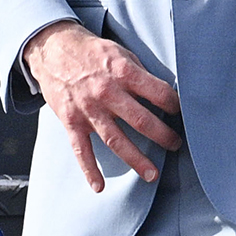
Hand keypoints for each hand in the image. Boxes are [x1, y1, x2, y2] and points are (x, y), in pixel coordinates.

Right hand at [22, 20, 180, 192]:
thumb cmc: (90, 51)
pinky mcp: (72, 121)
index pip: (157, 93)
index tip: (182, 113)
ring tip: (152, 175)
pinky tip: (99, 187)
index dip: (174, 104)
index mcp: (122, 72)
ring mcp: (88, 110)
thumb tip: (161, 93)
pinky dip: (89, 170)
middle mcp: (106, 92)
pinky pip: (81, 150)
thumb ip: (138, 73)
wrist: (52, 48)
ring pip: (116, 140)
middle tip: (176, 145)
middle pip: (141, 121)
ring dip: (136, 159)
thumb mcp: (119, 52)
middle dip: (163, 136)